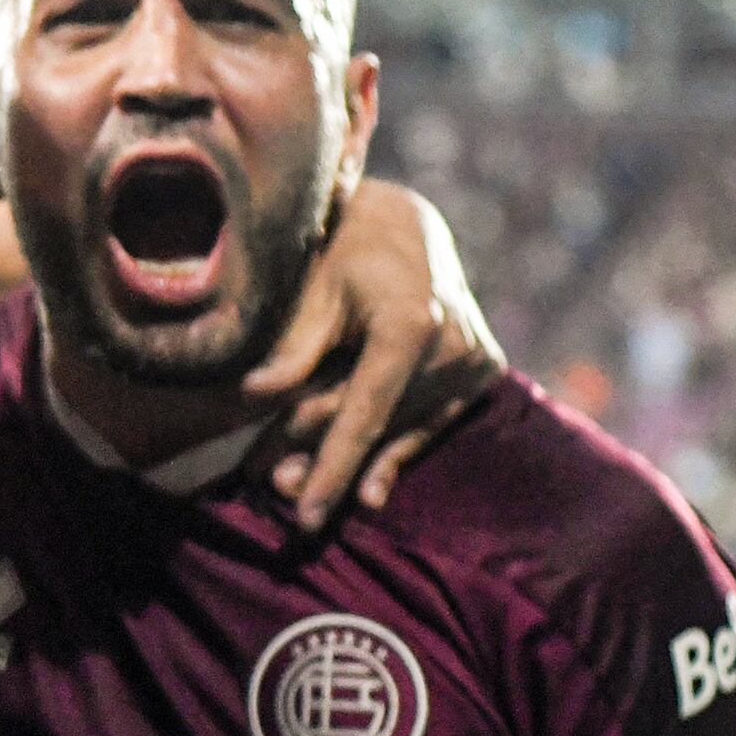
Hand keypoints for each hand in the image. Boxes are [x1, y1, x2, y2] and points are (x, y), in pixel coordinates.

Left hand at [246, 181, 502, 529]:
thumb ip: (293, 348)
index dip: (332, 466)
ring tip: (296, 491)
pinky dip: (394, 450)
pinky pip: (429, 423)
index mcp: (412, 325)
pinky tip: (367, 492)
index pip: (364, 412)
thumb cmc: (347, 249)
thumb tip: (253, 395)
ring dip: (351, 460)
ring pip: (399, 428)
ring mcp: (473, 362)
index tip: (304, 511)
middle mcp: (453, 348)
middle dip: (322, 460)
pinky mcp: (482, 371)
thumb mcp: (313, 292)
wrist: (406, 224)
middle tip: (271, 489)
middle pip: (376, 424)